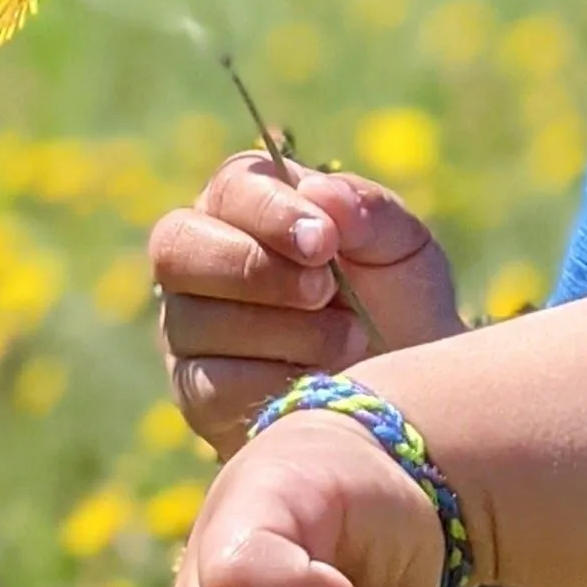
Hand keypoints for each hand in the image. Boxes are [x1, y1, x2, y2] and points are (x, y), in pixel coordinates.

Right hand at [152, 152, 462, 451]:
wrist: (409, 398)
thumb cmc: (399, 309)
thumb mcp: (403, 251)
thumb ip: (369, 211)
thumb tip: (319, 190)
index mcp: (249, 208)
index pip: (229, 187)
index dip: (270, 210)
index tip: (325, 240)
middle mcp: (201, 263)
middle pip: (178, 246)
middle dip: (256, 269)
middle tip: (325, 290)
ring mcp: (189, 331)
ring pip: (196, 319)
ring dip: (286, 331)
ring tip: (350, 337)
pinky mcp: (198, 395)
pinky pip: (213, 385)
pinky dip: (277, 382)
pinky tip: (323, 380)